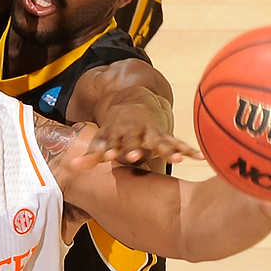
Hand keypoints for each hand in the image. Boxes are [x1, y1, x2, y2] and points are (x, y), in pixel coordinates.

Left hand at [83, 93, 201, 166]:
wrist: (133, 102)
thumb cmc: (115, 129)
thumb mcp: (101, 139)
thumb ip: (89, 156)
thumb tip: (70, 168)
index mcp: (117, 133)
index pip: (112, 143)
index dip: (109, 150)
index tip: (107, 157)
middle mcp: (135, 132)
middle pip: (136, 142)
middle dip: (136, 150)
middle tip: (135, 157)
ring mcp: (151, 133)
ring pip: (160, 142)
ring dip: (167, 150)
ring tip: (177, 159)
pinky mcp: (165, 136)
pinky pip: (178, 143)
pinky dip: (188, 149)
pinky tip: (200, 158)